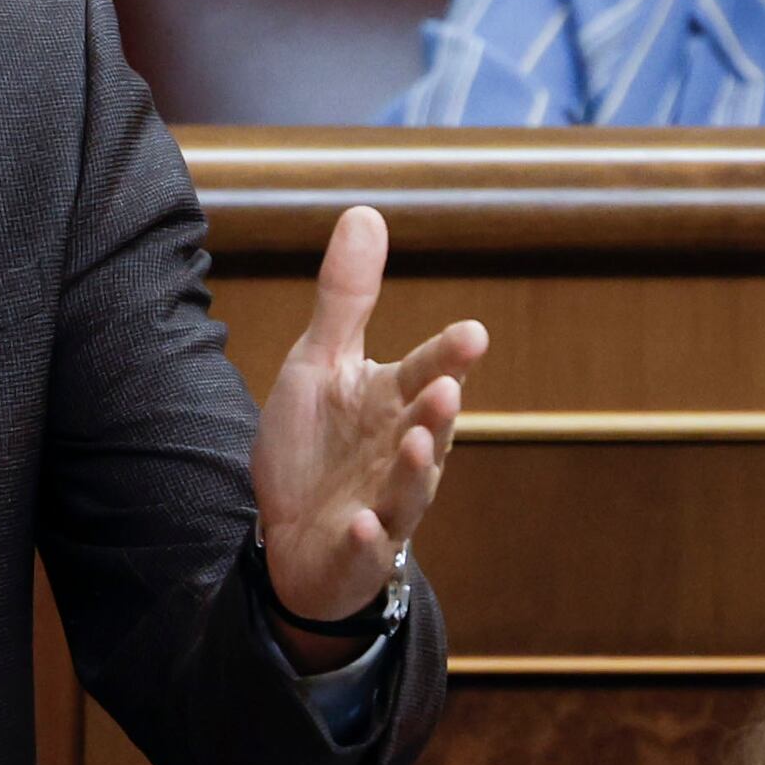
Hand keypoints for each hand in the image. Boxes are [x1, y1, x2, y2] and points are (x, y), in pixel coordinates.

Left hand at [250, 205, 483, 654]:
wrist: (292, 536)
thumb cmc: (317, 445)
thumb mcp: (320, 364)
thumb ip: (346, 299)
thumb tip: (365, 212)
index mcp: (392, 403)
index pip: (426, 372)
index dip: (448, 356)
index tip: (472, 334)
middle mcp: (400, 453)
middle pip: (428, 430)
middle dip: (438, 412)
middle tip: (447, 386)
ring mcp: (385, 505)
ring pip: (410, 489)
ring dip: (417, 470)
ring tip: (418, 444)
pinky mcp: (359, 551)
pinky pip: (369, 547)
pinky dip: (369, 538)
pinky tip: (363, 525)